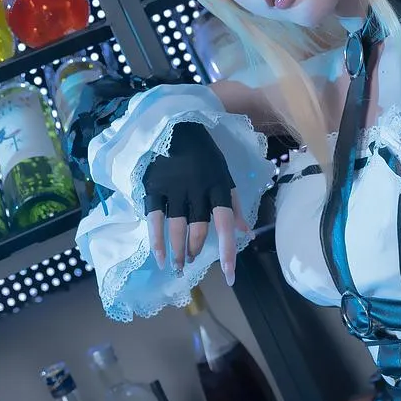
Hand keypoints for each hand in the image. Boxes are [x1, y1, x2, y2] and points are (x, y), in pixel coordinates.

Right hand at [142, 123, 247, 282]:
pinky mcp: (154, 186)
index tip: (229, 274)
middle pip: (198, 228)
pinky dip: (157, 240)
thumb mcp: (224, 174)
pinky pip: (155, 218)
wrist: (174, 126)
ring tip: (179, 265)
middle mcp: (198, 189)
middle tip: (192, 262)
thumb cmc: (204, 155)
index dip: (227, 249)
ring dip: (179, 250)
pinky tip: (160, 256)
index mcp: (218, 186)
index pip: (225, 222)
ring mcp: (174, 188)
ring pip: (177, 227)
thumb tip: (246, 232)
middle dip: (196, 250)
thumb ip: (235, 204)